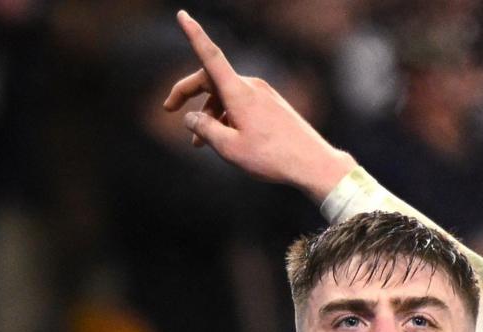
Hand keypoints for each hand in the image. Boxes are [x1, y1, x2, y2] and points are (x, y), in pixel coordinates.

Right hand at [163, 10, 356, 200]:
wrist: (314, 164)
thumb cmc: (272, 158)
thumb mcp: (229, 148)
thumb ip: (204, 130)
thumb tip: (190, 118)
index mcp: (239, 92)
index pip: (210, 56)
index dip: (194, 35)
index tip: (182, 14)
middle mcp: (251, 87)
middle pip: (211, 79)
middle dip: (188, 94)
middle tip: (169, 109)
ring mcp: (264, 95)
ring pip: (226, 96)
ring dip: (209, 114)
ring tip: (198, 143)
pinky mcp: (273, 105)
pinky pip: (242, 104)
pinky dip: (227, 117)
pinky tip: (223, 139)